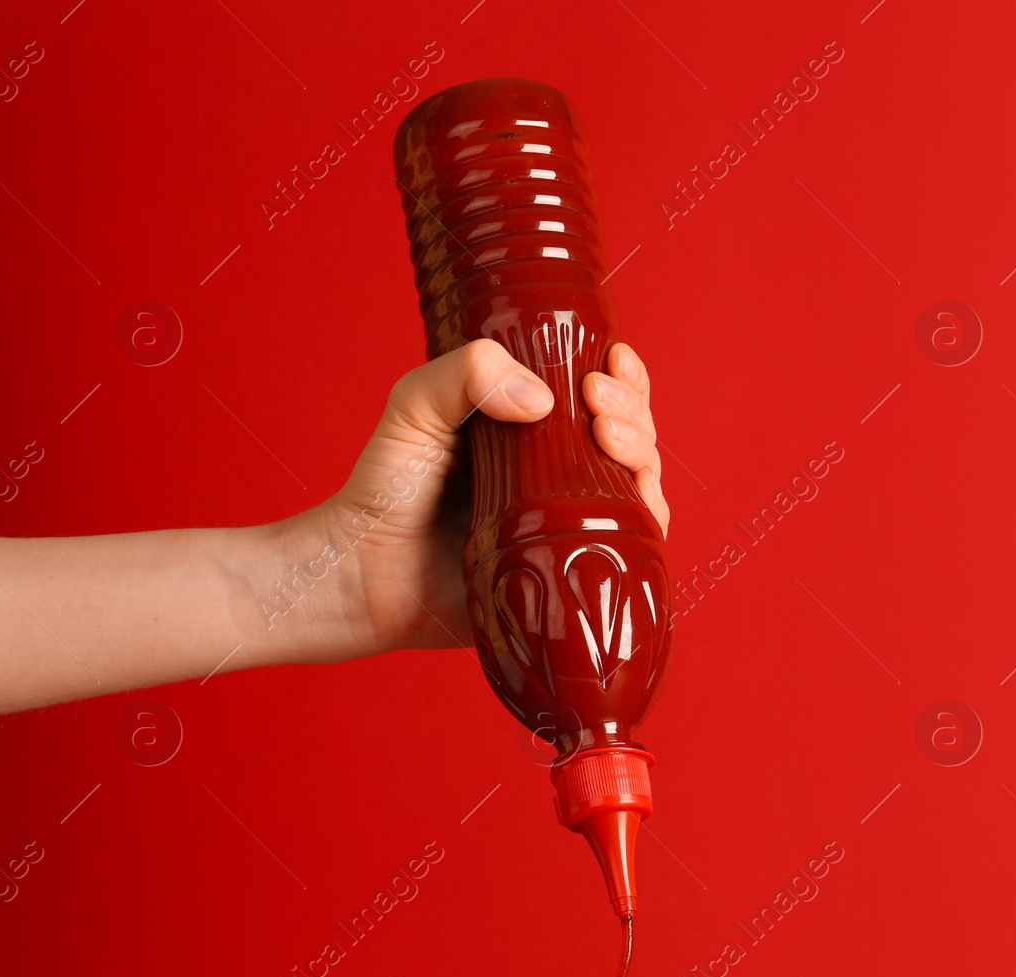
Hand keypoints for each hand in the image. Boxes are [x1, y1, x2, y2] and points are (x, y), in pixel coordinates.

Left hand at [288, 339, 668, 659]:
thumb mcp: (416, 404)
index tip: (609, 362)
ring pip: (640, 481)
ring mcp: (571, 521)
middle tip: (598, 401)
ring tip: (607, 437)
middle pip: (630, 432)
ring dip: (642, 451)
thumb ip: (466, 373)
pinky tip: (639, 498)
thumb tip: (543, 398)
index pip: (599, 393)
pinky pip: (633, 544)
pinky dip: (650, 516)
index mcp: (534, 428)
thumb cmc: (386, 489)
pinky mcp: (572, 567)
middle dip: (631, 408)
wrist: (365, 575)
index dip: (621, 376)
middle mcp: (562, 473)